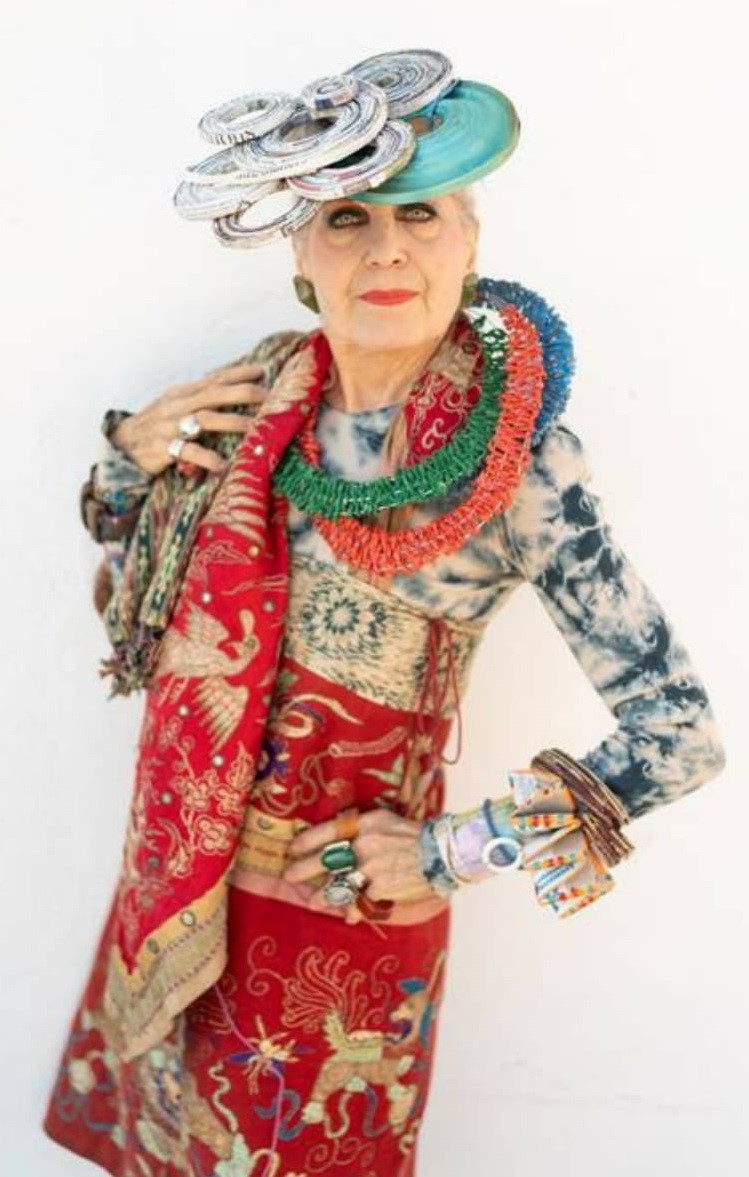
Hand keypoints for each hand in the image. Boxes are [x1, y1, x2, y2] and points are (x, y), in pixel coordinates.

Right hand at [111, 361, 269, 476]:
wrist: (122, 443)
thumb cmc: (157, 424)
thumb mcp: (176, 404)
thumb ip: (202, 397)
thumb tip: (234, 388)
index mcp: (182, 393)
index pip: (214, 379)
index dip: (238, 374)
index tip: (262, 371)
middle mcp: (177, 406)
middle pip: (213, 394)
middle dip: (242, 393)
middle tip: (267, 396)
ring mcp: (170, 426)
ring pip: (204, 420)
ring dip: (231, 423)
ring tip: (254, 428)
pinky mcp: (163, 449)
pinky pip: (187, 452)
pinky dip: (206, 457)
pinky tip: (222, 465)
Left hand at [282, 808, 435, 919]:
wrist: (442, 854)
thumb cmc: (413, 835)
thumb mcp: (385, 821)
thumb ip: (360, 827)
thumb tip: (335, 836)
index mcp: (365, 825)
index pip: (327, 832)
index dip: (307, 841)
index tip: (293, 848)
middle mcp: (364, 846)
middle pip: (324, 859)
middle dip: (302, 869)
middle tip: (289, 875)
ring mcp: (371, 869)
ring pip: (337, 886)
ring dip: (321, 896)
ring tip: (312, 902)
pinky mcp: (380, 890)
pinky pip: (359, 902)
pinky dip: (353, 911)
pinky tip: (348, 916)